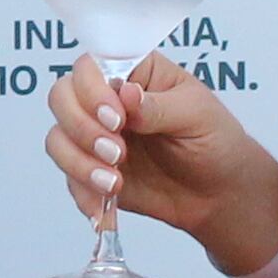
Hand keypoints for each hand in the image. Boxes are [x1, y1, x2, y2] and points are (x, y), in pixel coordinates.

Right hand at [44, 52, 277, 277]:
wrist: (220, 194)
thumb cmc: (216, 140)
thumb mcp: (197, 115)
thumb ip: (159, 107)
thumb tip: (128, 94)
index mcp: (134, 72)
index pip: (91, 66)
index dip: (93, 90)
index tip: (117, 120)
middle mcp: (106, 99)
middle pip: (62, 97)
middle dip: (82, 128)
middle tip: (116, 153)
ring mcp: (95, 135)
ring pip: (58, 139)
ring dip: (78, 163)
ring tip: (114, 183)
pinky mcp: (92, 171)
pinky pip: (69, 179)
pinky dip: (84, 196)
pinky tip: (104, 211)